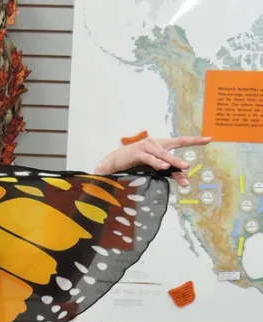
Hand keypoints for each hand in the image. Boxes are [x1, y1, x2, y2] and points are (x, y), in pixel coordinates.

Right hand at [94, 135, 211, 186]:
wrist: (114, 162)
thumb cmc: (134, 164)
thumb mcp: (153, 168)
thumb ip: (168, 172)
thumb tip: (184, 180)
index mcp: (160, 145)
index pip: (180, 141)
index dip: (194, 140)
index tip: (209, 139)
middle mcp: (154, 143)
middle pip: (171, 151)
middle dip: (179, 160)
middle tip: (189, 167)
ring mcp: (145, 147)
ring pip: (162, 155)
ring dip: (172, 162)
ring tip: (183, 167)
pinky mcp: (137, 153)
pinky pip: (149, 158)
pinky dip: (156, 162)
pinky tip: (163, 167)